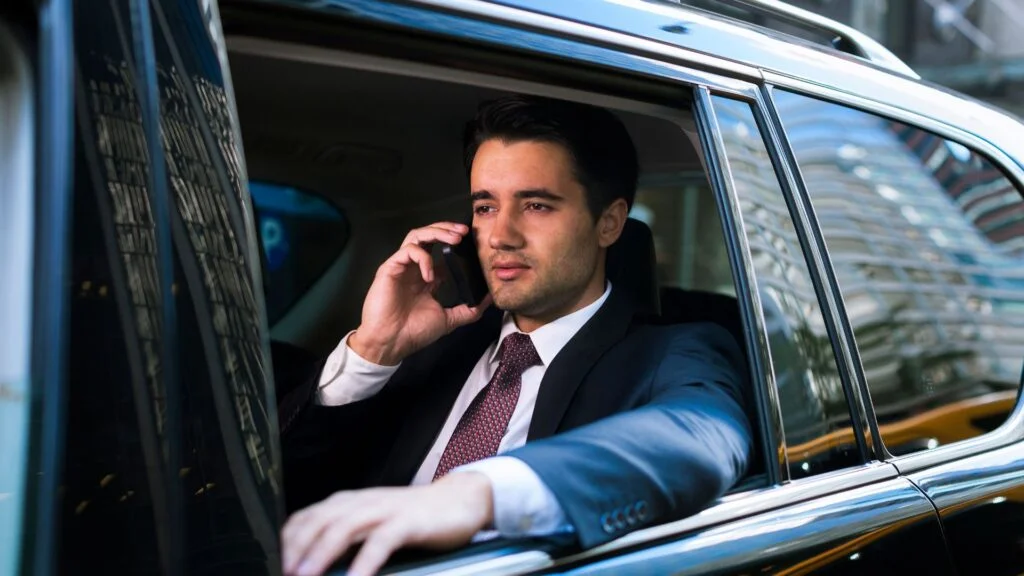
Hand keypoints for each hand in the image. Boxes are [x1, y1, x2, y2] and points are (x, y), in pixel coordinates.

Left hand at [281, 473, 493, 575]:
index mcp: (345, 503)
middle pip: (315, 523)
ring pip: (341, 528)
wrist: (459, 500)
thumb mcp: (370, 527)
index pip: (302, 519)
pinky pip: (381, 541)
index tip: (268, 566)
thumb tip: (310, 564)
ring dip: (319, 555)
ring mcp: (383, 509)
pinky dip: (364, 563)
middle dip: (293, 552)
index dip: (283, 543)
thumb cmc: (411, 519)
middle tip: (280, 575)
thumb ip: (343, 541)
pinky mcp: (408, 521)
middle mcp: (359, 502)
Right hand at [349, 222, 491, 364]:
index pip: (440, 251)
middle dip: (447, 229)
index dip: (456, 244)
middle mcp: (414, 268)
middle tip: (465, 231)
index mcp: (426, 277)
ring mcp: (401, 266)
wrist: (391, 343)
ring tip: (454, 239)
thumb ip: (469, 309)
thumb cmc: (414, 332)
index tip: (473, 243)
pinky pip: (408, 251)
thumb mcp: (449, 319)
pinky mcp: (390, 268)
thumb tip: (489, 299)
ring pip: (417, 235)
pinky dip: (423, 258)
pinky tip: (430, 276)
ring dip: (437, 232)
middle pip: (428, 235)